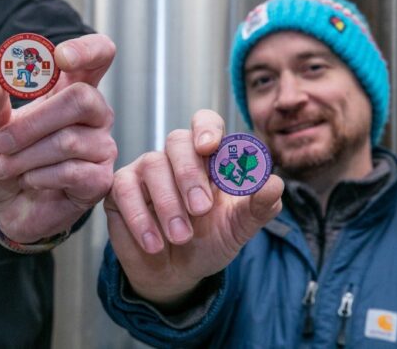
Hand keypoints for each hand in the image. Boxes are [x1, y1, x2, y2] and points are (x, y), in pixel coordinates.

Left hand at [0, 33, 116, 243]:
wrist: (2, 208)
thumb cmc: (4, 160)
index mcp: (71, 88)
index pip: (99, 54)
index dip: (87, 49)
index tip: (59, 57)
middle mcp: (94, 114)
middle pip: (83, 98)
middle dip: (34, 121)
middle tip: (2, 141)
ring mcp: (101, 147)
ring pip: (70, 140)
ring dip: (26, 155)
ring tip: (6, 167)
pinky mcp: (100, 180)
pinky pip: (72, 171)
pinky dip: (39, 176)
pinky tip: (30, 180)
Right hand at [104, 109, 283, 306]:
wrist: (179, 274)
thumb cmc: (211, 240)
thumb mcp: (240, 227)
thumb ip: (259, 206)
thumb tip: (274, 183)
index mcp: (209, 156)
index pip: (205, 122)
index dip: (206, 128)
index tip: (210, 147)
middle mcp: (176, 156)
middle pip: (177, 141)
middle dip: (190, 174)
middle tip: (201, 210)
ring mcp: (146, 169)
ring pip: (152, 164)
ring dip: (168, 203)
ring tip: (182, 237)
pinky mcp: (121, 189)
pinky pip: (124, 189)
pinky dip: (141, 218)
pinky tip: (155, 242)